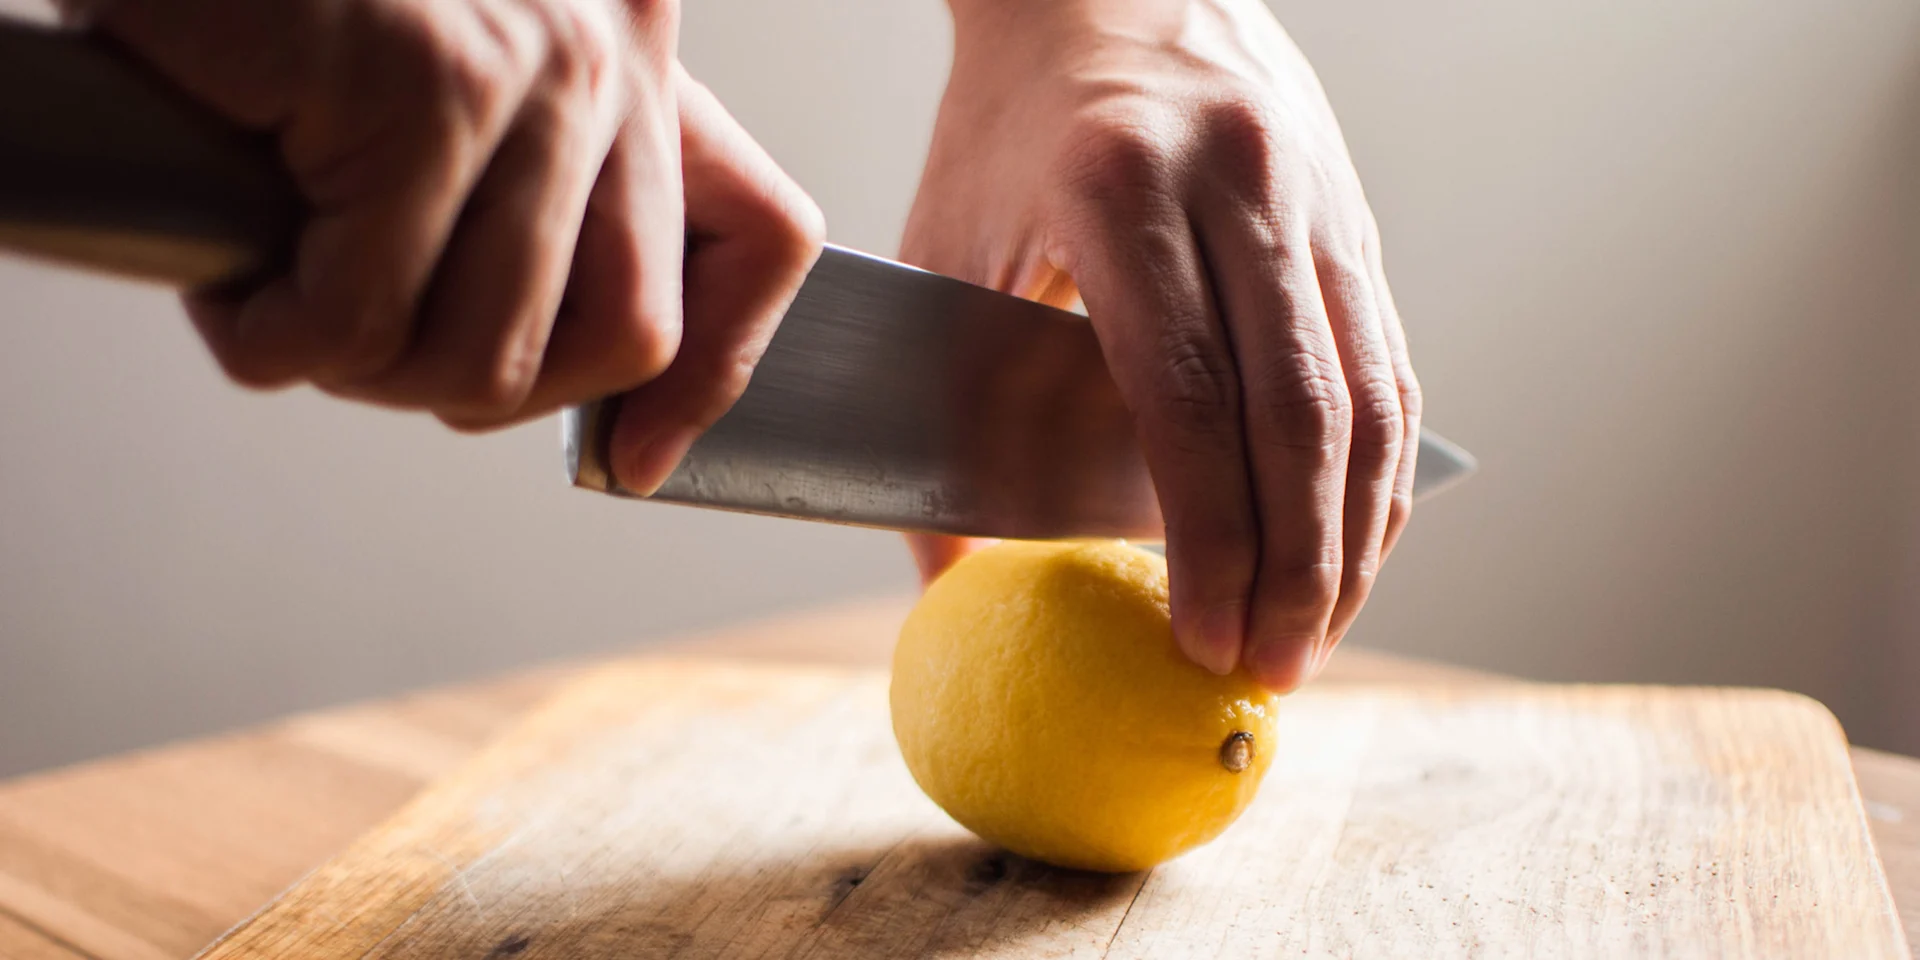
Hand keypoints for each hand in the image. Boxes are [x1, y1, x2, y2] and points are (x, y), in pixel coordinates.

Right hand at [83, 0, 820, 460]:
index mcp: (632, 59)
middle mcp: (611, 56)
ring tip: (281, 301)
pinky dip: (273, 340)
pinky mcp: (424, 82)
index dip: (716, 370)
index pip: (764, 235)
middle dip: (479, 391)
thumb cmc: (288, 15)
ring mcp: (528, 68)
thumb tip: (601, 414)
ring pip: (488, 352)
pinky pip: (362, 316)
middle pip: (628, 336)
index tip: (639, 456)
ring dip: (360, 369)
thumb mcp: (451, 99)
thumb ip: (539, 211)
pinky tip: (232, 284)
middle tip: (366, 343)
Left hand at [901, 0, 1420, 691]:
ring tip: (1317, 633)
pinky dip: (1379, 472)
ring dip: (1354, 535)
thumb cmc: (1006, 122)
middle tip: (1267, 668)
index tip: (1199, 634)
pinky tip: (1354, 544)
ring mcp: (1318, 197)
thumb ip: (949, 404)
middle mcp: (1241, 185)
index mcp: (1120, 190)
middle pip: (1300, 413)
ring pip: (1369, 396)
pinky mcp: (1356, 218)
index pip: (1186, 397)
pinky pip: (1389, 363)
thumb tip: (950, 578)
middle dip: (1294, 566)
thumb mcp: (947, 242)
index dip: (1204, 533)